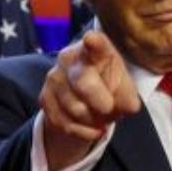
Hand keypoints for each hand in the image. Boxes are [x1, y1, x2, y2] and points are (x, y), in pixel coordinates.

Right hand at [39, 31, 141, 170]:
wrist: (84, 98)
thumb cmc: (108, 85)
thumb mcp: (124, 88)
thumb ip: (128, 96)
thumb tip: (126, 107)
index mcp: (95, 50)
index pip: (95, 44)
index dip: (94, 42)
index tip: (91, 39)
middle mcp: (69, 58)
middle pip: (85, 84)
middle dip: (102, 104)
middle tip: (108, 108)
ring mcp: (54, 77)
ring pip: (76, 110)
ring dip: (93, 120)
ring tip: (98, 115)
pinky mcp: (44, 98)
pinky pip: (66, 124)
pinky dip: (83, 131)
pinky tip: (89, 125)